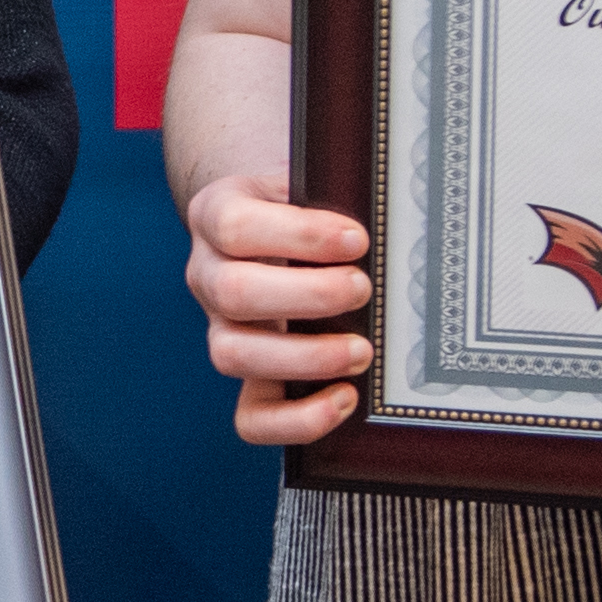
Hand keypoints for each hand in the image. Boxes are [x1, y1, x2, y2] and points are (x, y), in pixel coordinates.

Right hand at [182, 174, 375, 447]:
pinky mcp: (248, 377)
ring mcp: (220, 329)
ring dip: (305, 358)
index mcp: (216, 214)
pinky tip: (344, 398)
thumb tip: (394, 223)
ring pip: (232, 355)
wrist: (275, 225)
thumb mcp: (309, 182)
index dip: (298, 236)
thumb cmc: (304, 205)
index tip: (358, 240)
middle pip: (232, 293)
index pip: (235, 226)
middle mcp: (207, 274)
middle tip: (363, 289)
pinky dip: (297, 419)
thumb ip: (333, 192)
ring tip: (361, 350)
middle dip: (308, 296)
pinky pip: (250, 418)